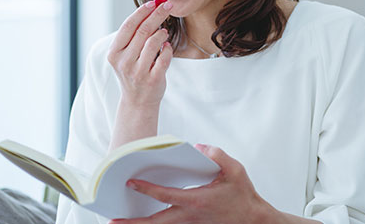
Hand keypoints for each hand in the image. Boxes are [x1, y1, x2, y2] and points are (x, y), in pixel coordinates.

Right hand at [107, 0, 173, 108]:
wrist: (137, 101)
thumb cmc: (133, 72)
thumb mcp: (126, 55)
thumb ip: (134, 36)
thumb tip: (151, 9)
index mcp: (114, 53)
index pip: (128, 26)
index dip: (142, 12)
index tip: (154, 2)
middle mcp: (124, 62)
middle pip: (143, 31)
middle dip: (157, 15)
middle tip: (167, 6)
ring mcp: (138, 72)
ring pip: (153, 43)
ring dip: (162, 33)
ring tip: (164, 31)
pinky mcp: (152, 79)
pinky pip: (164, 58)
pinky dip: (167, 50)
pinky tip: (167, 47)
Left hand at [108, 144, 274, 223]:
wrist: (252, 220)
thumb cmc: (243, 196)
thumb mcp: (236, 170)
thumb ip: (218, 155)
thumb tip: (199, 147)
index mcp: (196, 201)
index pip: (165, 196)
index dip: (146, 189)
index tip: (130, 182)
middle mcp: (189, 217)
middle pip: (155, 223)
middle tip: (112, 221)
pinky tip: (143, 221)